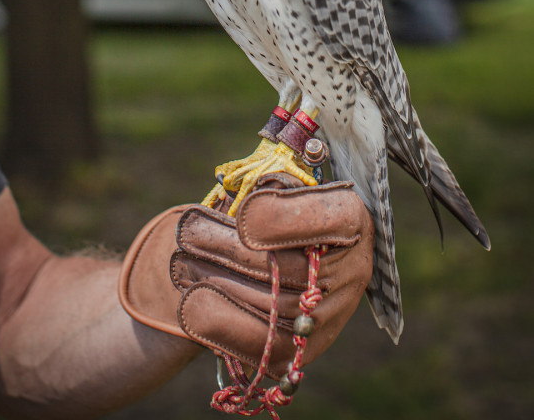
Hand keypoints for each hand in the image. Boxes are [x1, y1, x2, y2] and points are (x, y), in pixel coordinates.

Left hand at [118, 179, 373, 377]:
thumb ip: (263, 180)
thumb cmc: (264, 207)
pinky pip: (259, 348)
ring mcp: (328, 318)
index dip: (289, 219)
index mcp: (350, 217)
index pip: (336, 217)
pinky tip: (191, 302)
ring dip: (218, 284)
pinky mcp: (298, 353)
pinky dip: (221, 323)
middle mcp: (351, 271)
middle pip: (291, 267)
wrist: (260, 260)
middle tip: (188, 232)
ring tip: (181, 261)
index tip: (244, 216)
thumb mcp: (268, 181)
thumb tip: (246, 197)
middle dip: (231, 250)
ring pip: (272, 309)